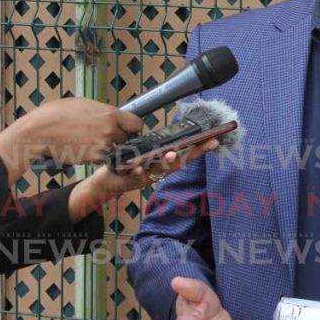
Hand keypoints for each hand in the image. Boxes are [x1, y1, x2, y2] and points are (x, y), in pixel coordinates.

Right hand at [0, 98, 142, 181]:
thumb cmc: (56, 114)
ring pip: (113, 150)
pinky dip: (94, 156)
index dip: (132, 128)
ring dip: (105, 148)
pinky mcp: (93, 159)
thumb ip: (102, 112)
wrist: (39, 132)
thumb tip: (111, 116)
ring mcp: (102, 146)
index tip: (127, 129)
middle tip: (102, 136)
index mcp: (110, 114)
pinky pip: (100, 158)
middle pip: (125, 139)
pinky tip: (81, 148)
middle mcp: (110, 131)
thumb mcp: (83, 104)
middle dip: (117, 138)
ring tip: (87, 141)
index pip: (137, 124)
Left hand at [66, 139, 218, 221]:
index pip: (185, 155)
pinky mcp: (130, 181)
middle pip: (178, 163)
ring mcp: (145, 177)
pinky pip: (133, 176)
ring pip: (159, 169)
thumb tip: (171, 137)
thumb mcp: (145, 155)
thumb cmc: (128, 166)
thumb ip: (157, 150)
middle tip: (206, 144)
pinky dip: (136, 171)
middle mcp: (158, 173)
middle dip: (193, 153)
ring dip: (166, 161)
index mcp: (163, 164)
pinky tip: (137, 166)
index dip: (200, 149)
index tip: (214, 140)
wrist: (106, 182)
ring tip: (173, 153)